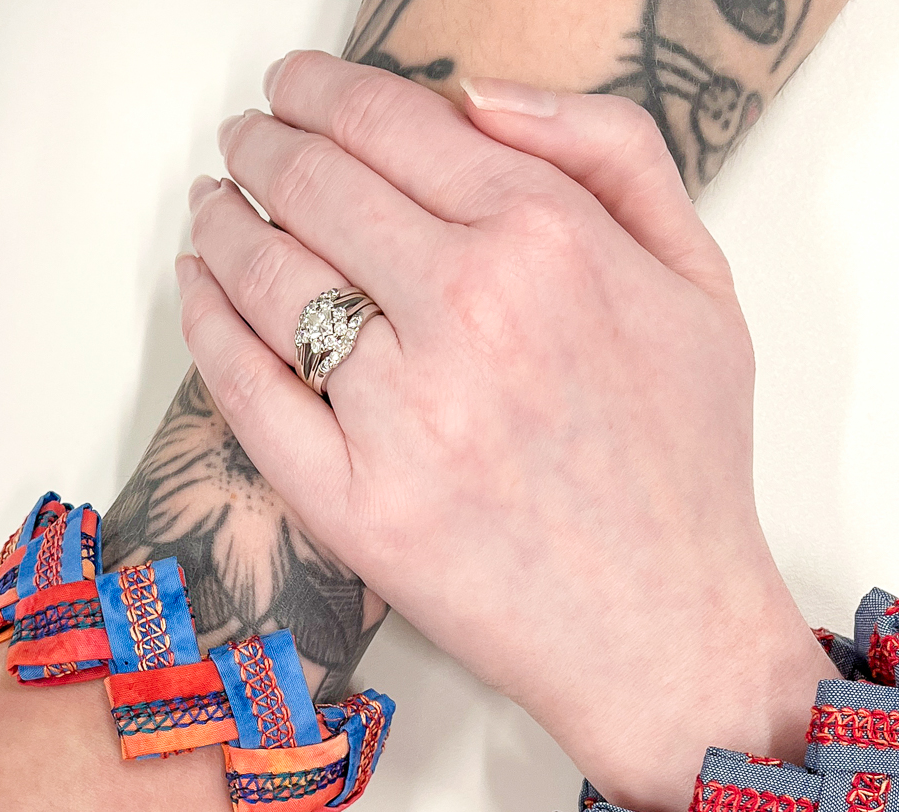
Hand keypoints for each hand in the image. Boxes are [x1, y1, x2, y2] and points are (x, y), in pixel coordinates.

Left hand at [179, 53, 832, 811]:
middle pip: (315, 186)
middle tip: (246, 143)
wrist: (667, 633)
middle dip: (262, 145)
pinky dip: (206, 325)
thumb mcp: (699, 279)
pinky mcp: (354, 506)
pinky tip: (199, 291)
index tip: (296, 91)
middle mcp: (467, 315)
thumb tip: (476, 96)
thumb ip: (608, 153)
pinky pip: (247, 391)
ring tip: (214, 210)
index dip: (322, 92)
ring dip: (222, 223)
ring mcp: (401, 417)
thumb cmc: (685, 469)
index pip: (393, 125)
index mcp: (550, 242)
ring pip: (267, 279)